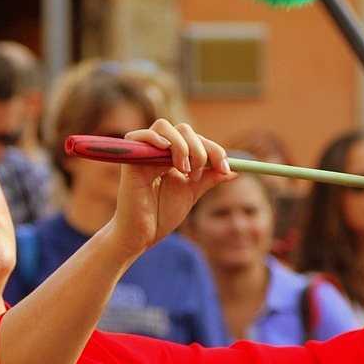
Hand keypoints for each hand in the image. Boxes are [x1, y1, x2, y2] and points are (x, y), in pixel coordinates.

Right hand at [106, 120, 234, 255]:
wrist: (143, 235)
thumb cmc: (163, 216)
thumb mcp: (192, 193)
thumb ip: (209, 178)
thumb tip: (234, 171)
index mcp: (173, 157)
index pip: (197, 140)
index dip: (214, 150)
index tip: (225, 169)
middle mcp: (159, 151)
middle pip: (183, 130)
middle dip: (199, 149)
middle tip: (197, 174)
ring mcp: (144, 153)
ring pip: (165, 127)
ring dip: (181, 145)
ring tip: (183, 170)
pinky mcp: (130, 161)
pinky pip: (139, 135)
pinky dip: (155, 139)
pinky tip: (166, 152)